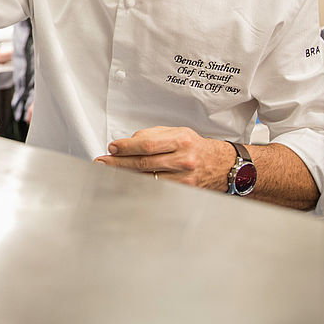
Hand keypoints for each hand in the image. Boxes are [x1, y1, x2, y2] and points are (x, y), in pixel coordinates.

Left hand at [94, 126, 231, 189]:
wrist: (221, 164)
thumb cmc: (195, 146)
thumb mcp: (177, 132)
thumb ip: (151, 136)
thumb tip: (126, 144)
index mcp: (181, 140)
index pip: (147, 145)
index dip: (126, 147)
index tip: (112, 148)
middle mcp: (183, 160)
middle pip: (144, 163)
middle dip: (118, 163)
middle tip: (102, 163)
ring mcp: (184, 178)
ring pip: (147, 178)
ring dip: (125, 176)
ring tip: (109, 172)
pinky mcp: (184, 191)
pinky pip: (156, 189)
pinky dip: (139, 185)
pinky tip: (128, 182)